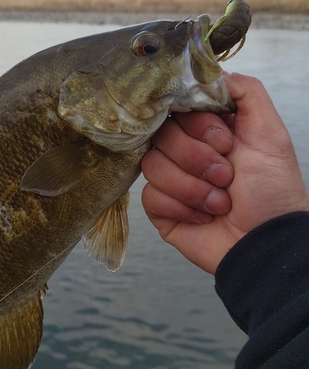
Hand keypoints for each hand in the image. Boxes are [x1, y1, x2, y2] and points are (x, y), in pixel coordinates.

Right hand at [141, 72, 308, 273]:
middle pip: (161, 137)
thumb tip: (211, 73)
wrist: (263, 242)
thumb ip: (246, 92)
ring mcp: (170, 181)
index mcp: (207, 132)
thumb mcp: (269, 133)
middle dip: (197, 159)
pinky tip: (204, 217)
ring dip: (192, 188)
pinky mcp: (160, 209)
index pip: (178, 111)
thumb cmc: (272, 191)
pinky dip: (181, 207)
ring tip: (220, 203)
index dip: (198, 126)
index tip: (226, 143)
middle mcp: (185, 153)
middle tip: (226, 177)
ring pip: (152, 167)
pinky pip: (151, 197)